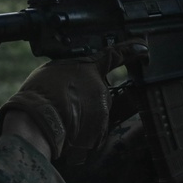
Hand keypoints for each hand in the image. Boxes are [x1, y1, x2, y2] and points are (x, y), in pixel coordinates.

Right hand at [0, 43, 135, 158]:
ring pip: (96, 115)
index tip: (142, 47)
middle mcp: (102, 91)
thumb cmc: (42, 93)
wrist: (39, 121)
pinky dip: (82, 135)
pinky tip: (67, 133)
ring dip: (83, 117)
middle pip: (100, 93)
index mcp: (91, 70)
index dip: (131, 50)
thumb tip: (75, 78)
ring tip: (61, 119)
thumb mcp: (54, 69)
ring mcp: (103, 113)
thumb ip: (72, 72)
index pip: (115, 55)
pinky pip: (93, 134)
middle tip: (64, 102)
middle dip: (86, 99)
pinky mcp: (100, 135)